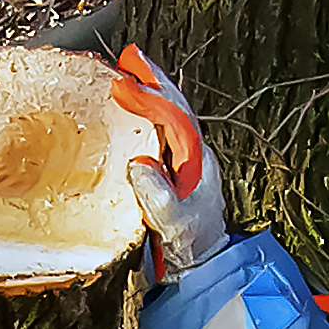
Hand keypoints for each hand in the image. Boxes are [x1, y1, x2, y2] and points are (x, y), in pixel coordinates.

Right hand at [109, 47, 228, 280]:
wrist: (202, 270)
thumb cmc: (194, 248)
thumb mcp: (177, 225)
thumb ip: (159, 198)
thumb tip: (139, 164)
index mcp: (197, 162)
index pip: (175, 116)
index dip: (152, 95)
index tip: (128, 80)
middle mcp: (192, 158)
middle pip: (172, 109)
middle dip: (152, 82)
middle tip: (129, 58)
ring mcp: (182, 166)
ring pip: (165, 121)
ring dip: (147, 97)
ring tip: (127, 76)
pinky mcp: (170, 176)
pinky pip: (156, 139)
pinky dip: (142, 121)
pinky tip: (127, 115)